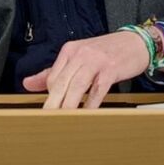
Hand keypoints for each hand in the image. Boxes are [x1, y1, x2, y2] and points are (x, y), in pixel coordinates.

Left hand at [23, 31, 150, 109]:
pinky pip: (97, 90)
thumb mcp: (79, 56)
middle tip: (46, 121)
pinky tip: (87, 115)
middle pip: (61, 82)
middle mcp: (81, 54)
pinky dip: (91, 104)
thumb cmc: (106, 52)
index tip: (49, 111)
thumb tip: (27, 84)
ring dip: (69, 106)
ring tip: (63, 122)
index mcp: (70, 50)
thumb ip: (54, 71)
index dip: (50, 95)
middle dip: (53, 103)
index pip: (52, 76)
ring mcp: (96, 61)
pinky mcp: (111, 69)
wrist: (136, 42)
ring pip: (77, 87)